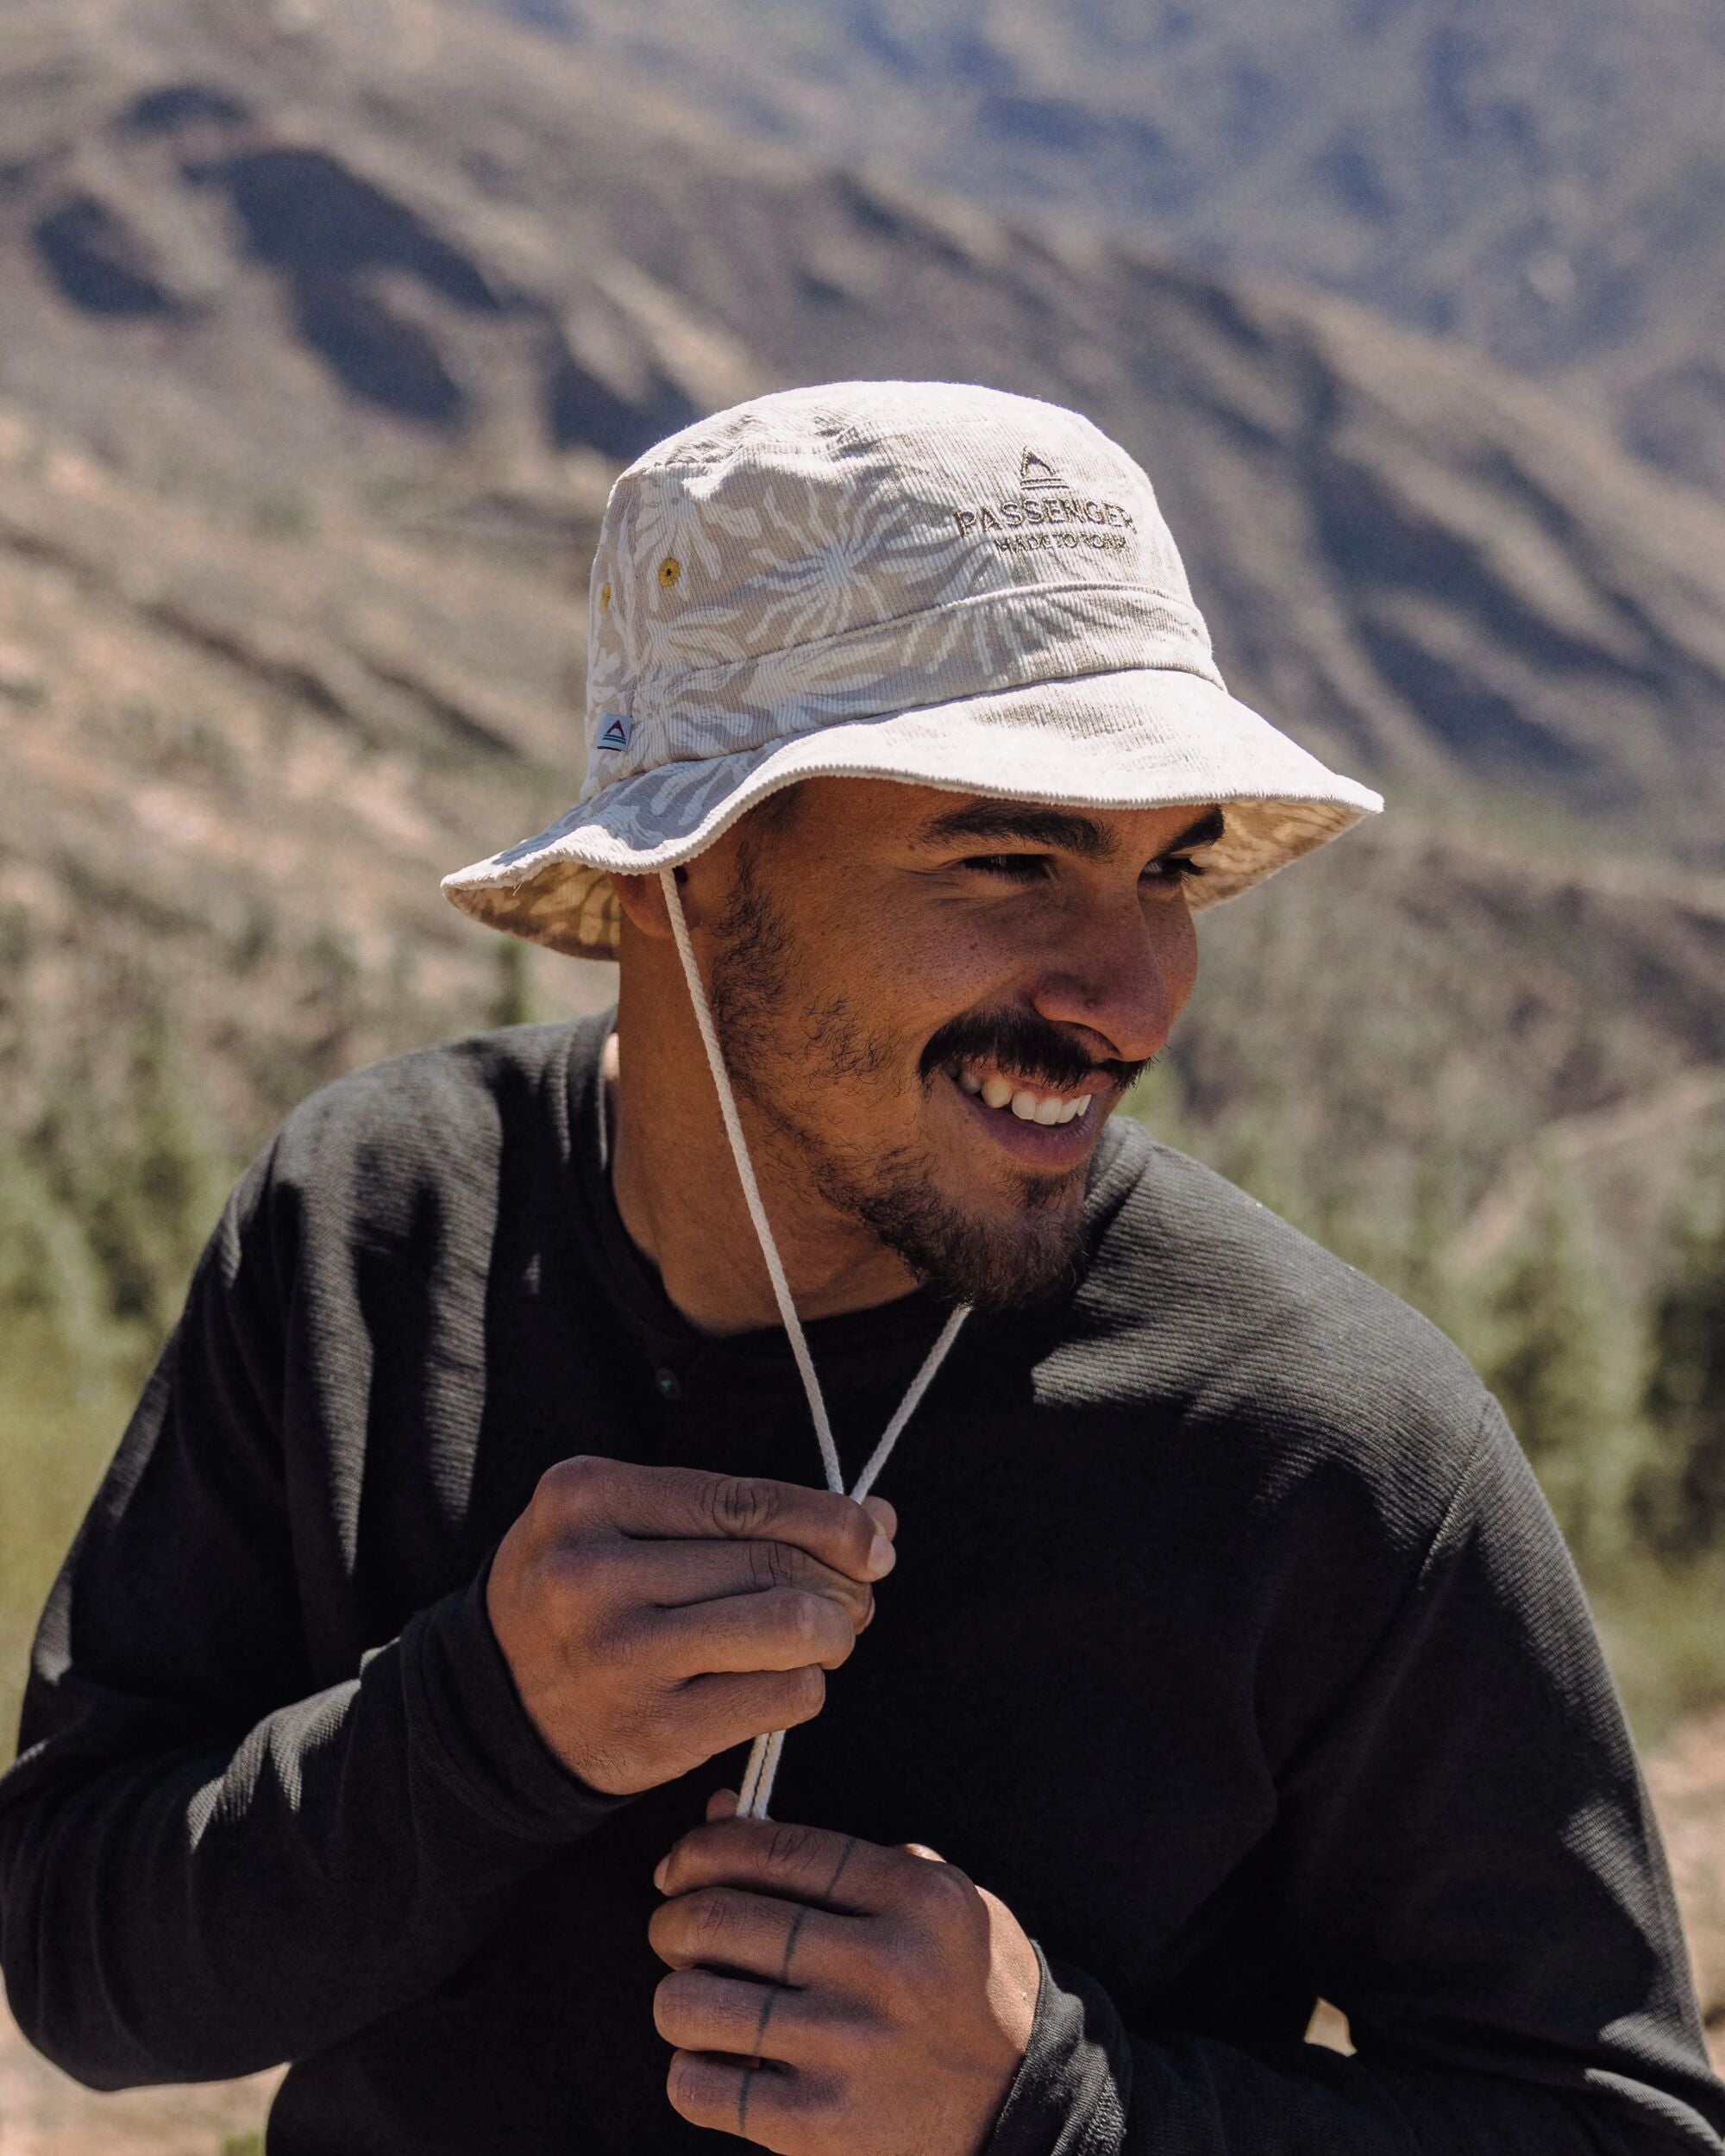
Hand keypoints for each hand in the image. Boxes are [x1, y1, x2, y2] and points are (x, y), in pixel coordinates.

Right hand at [485, 1458, 895, 1794]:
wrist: (495, 1706)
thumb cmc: (590, 1594)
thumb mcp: (630, 1523)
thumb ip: (743, 1513)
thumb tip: (878, 1520)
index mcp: (588, 1496)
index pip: (745, 1500)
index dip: (832, 1519)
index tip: (875, 1538)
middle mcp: (592, 1573)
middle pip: (773, 1565)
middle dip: (843, 1581)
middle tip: (858, 1596)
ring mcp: (618, 1657)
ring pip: (788, 1629)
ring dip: (833, 1634)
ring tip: (828, 1637)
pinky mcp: (650, 1732)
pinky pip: (779, 1697)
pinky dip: (805, 1686)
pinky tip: (785, 1681)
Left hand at [649, 1791, 1040, 2153]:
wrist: (1024, 2109)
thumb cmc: (964, 1986)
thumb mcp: (929, 1900)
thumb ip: (832, 1857)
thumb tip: (719, 1813)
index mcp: (915, 1898)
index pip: (774, 1848)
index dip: (703, 1849)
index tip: (681, 1865)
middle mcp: (882, 1967)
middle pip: (717, 1919)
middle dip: (672, 1919)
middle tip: (676, 1930)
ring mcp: (849, 2050)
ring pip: (690, 2003)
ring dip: (677, 1996)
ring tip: (700, 1999)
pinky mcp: (820, 2127)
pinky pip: (699, 2087)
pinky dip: (691, 2070)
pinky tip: (718, 2060)